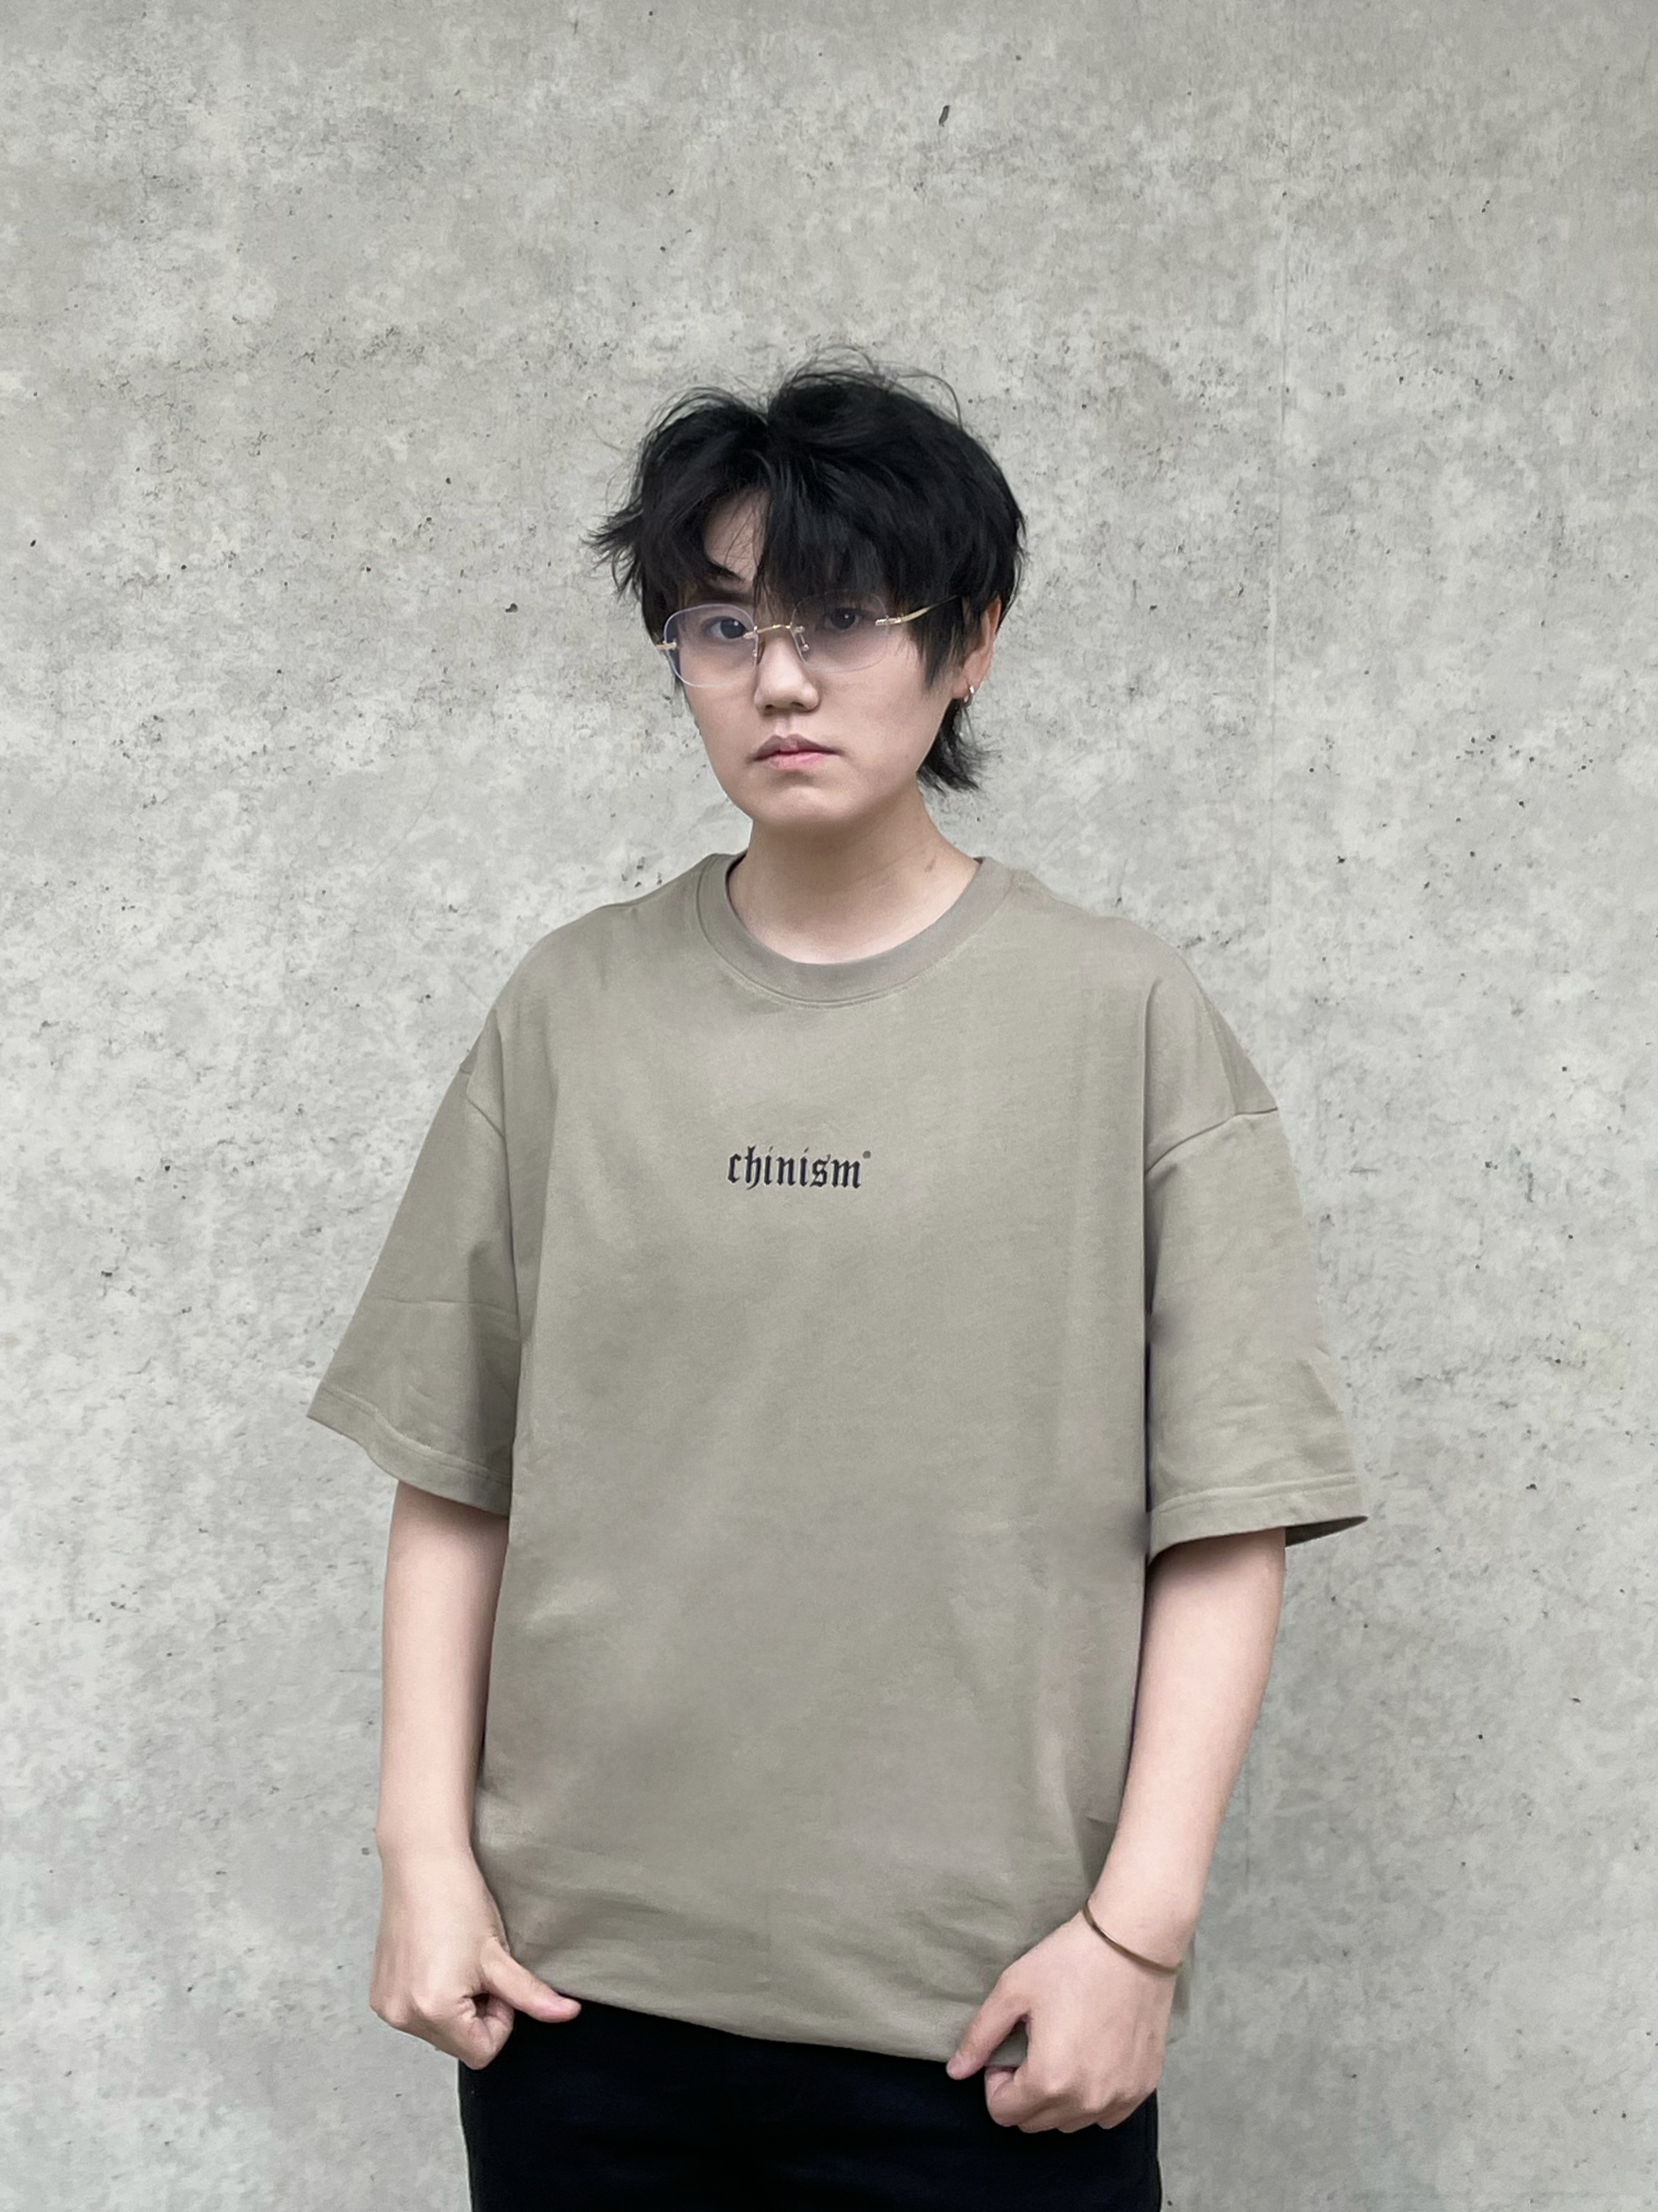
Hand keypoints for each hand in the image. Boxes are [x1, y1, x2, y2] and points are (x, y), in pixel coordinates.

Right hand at [370, 1845, 581, 2067]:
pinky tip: (437, 1959)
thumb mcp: (499, 1954)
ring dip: (456, 2006)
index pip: (482, 2052)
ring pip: (439, 2031)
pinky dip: (433, 1996)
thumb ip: (532, 1994)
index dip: (500, 2018)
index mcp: (434, 2012)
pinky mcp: (379, 1994)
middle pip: (459, 2044)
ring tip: (456, 1960)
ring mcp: (386, 2006)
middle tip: (478, 1967)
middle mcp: (403, 2017)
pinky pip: (416, 2014)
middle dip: (477, 2012)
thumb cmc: (457, 1900)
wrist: (422, 1862)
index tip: (497, 1980)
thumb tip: (568, 2014)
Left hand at [944, 1912, 1174, 2131]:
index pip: (1003, 2113)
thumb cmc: (1069, 1961)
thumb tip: (955, 2072)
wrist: (1132, 1942)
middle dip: (1024, 2091)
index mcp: (1049, 2081)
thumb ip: (980, 2036)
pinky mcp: (1142, 2089)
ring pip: (1070, 2122)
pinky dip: (1092, 2097)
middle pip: (1035, 2123)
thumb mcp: (1013, 1990)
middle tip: (1034, 2044)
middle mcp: (1086, 2102)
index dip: (996, 2080)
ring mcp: (1119, 2099)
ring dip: (1058, 2098)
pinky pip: (1106, 2115)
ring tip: (1064, 2048)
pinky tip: (1092, 2057)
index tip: (1011, 2045)